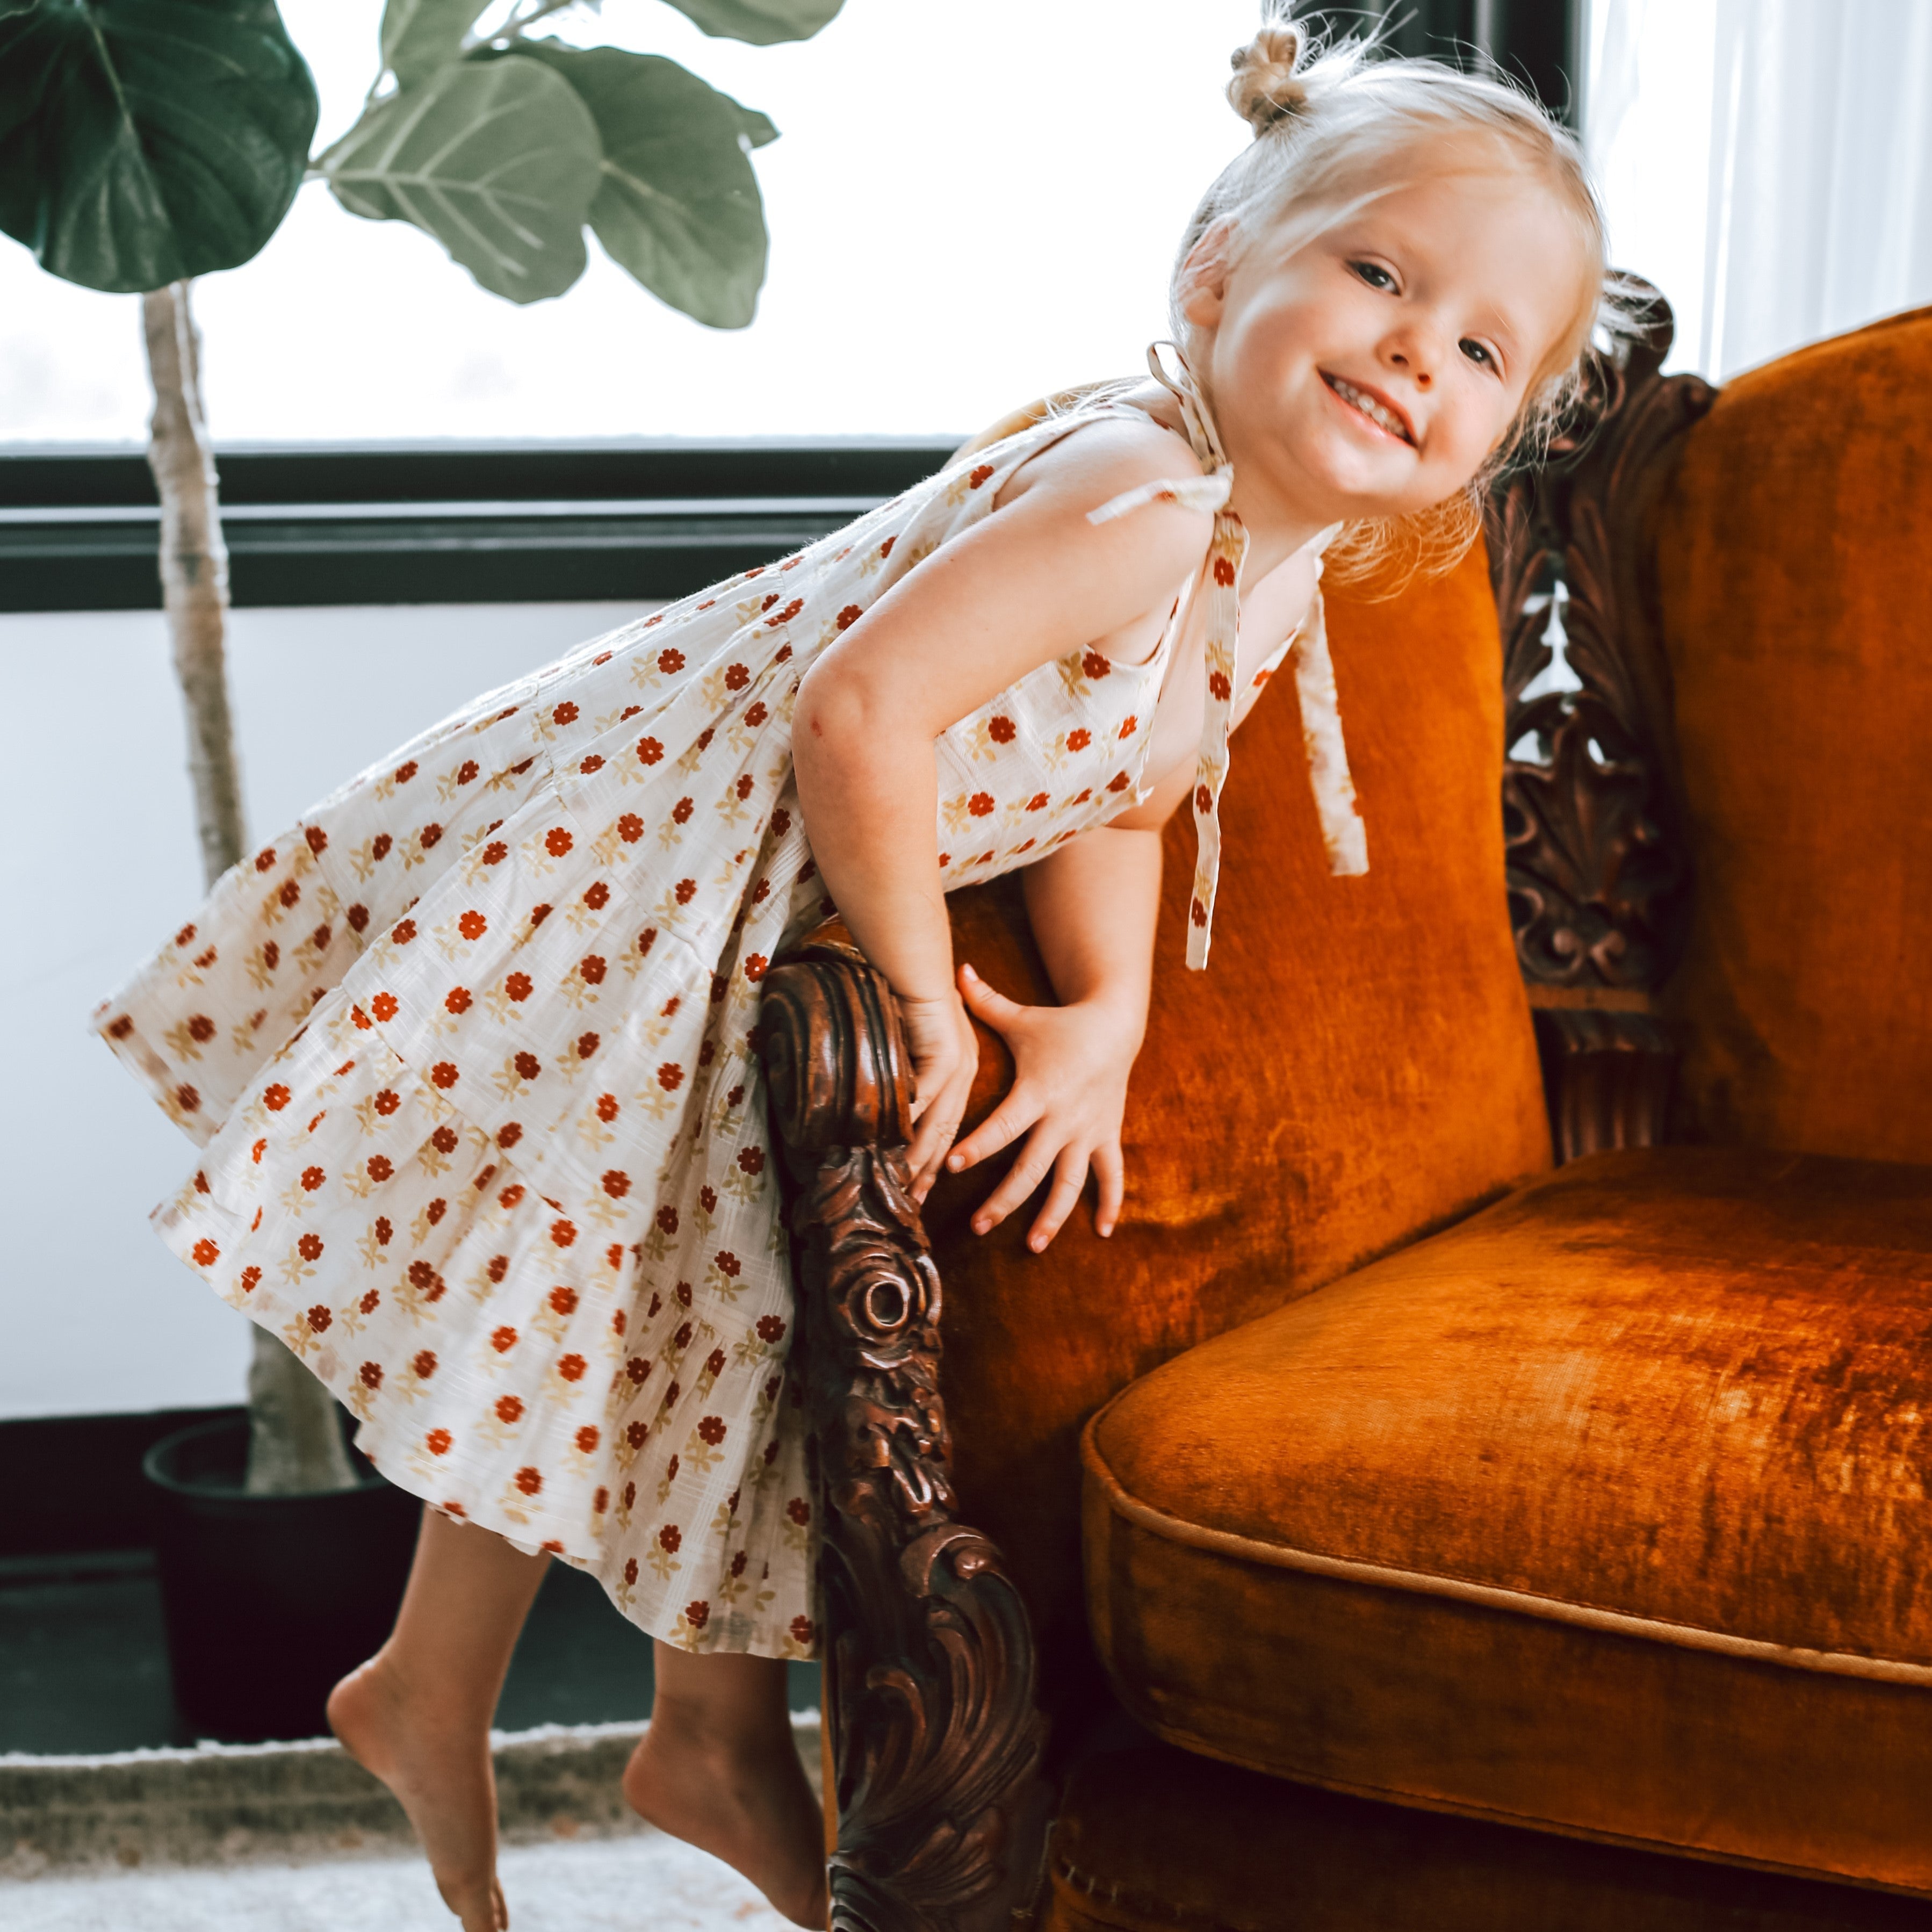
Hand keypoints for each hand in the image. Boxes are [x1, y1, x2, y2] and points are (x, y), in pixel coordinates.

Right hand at [898, 986, 978, 1203]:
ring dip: (919, 1156)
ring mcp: (957, 1066)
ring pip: (937, 1122)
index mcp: (958, 1073)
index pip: (946, 1127)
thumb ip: (905, 1074)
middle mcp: (962, 1074)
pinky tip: (891, 1144)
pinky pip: (924, 1096)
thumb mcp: (912, 1043)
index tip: (920, 1190)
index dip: (933, 1161)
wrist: (915, 962)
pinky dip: (909, 1121)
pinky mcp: (944, 1054)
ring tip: (902, 1184)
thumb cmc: (907, 998)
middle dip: (928, 1171)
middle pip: (946, 1134)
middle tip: (911, 1202)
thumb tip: (886, 1106)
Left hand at [945, 963, 1134, 1251]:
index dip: (979, 1146)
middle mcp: (1064, 1118)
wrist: (1117, 1025)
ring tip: (1033, 1246)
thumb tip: (954, 969)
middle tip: (977, 1225)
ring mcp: (1088, 1131)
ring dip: (1052, 1216)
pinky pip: (1111, 1176)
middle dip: (1004, 1200)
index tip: (952, 1166)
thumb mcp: (1021, 1016)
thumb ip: (983, 1001)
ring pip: (1070, 1182)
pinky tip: (1100, 1232)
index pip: (1004, 1125)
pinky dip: (1109, 1204)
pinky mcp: (1107, 1136)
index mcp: (1039, 1092)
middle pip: (1032, 1168)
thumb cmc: (1060, 1024)